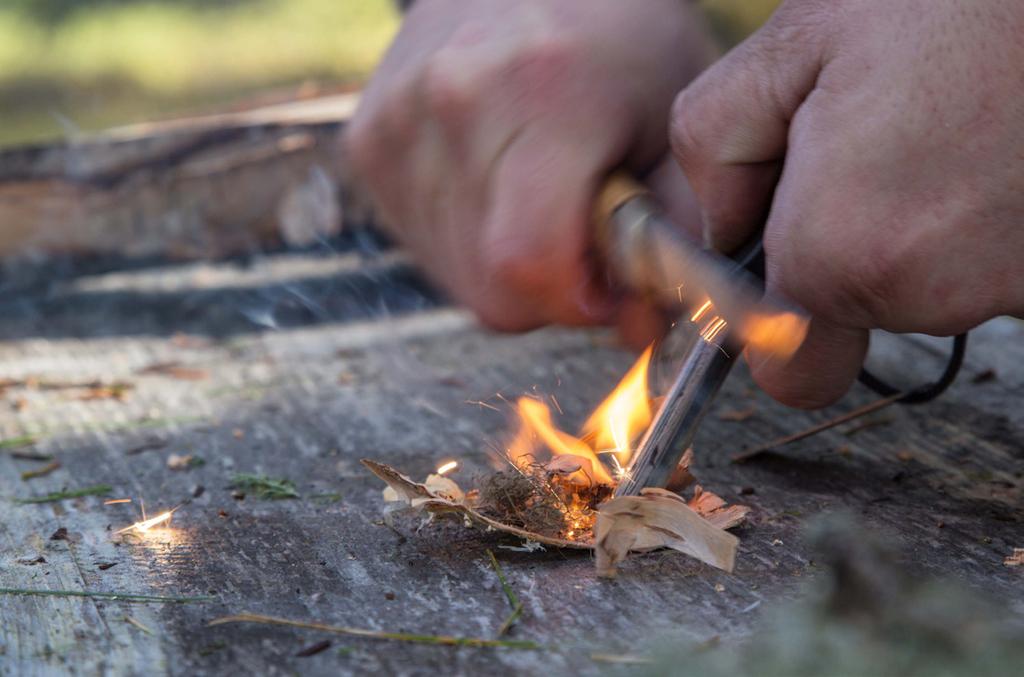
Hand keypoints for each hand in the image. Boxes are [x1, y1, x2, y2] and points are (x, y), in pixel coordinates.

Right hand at [347, 0, 715, 342]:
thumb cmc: (616, 37)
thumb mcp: (676, 119)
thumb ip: (674, 229)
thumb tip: (640, 329)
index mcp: (538, 92)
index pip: (528, 261)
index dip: (578, 298)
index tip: (610, 277)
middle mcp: (449, 105)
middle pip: (492, 288)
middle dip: (552, 288)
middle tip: (584, 231)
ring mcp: (394, 125)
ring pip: (458, 278)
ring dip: (512, 267)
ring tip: (542, 196)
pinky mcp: (366, 143)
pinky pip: (426, 247)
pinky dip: (471, 242)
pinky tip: (498, 187)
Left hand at [671, 0, 1023, 406]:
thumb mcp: (792, 43)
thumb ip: (716, 147)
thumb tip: (721, 226)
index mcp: (839, 251)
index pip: (790, 368)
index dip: (780, 317)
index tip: (790, 249)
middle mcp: (930, 291)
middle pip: (863, 314)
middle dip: (851, 241)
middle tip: (880, 136)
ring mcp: (1012, 284)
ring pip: (934, 287)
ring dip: (923, 220)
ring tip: (948, 120)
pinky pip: (994, 260)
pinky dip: (987, 214)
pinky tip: (991, 138)